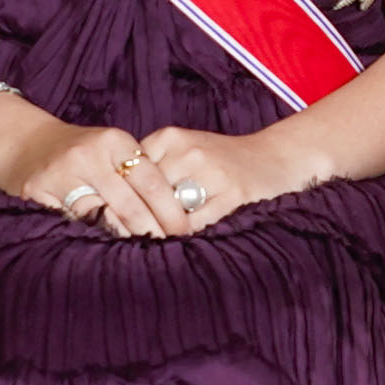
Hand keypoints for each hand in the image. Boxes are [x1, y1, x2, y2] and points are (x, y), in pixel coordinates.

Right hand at [0, 102, 188, 242]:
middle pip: (129, 204)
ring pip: (100, 219)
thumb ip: (136, 174)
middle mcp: (89, 154)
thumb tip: (174, 214)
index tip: (184, 232)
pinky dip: (88, 239)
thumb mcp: (109, 150)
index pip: (152, 181)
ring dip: (123, 240)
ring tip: (141, 258)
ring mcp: (61, 172)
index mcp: (114, 141)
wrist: (22, 143)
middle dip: (152, 232)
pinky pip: (71, 224)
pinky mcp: (37, 191)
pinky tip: (102, 252)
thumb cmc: (78, 153)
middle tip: (167, 252)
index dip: (171, 211)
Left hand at [113, 121, 322, 239]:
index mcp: (170, 138)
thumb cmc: (222, 163)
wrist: (275, 159)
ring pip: (168, 214)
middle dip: (135, 220)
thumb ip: (153, 171)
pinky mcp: (231, 196)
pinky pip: (195, 227)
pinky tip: (182, 244)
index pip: (128, 175)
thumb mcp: (184, 153)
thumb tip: (109, 206)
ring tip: (153, 245)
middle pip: (144, 196)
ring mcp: (210, 173)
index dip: (119, 201)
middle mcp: (188, 152)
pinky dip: (184, 239)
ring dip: (158, 232)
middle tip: (126, 240)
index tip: (108, 221)